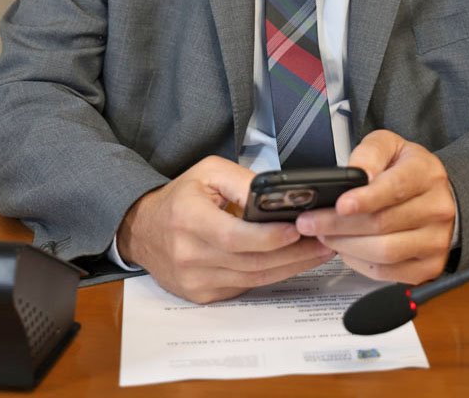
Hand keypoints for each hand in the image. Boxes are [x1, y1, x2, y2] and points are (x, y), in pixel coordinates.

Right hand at [117, 156, 333, 302]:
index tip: (298, 229)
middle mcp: (189, 254)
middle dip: (294, 253)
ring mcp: (195, 280)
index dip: (268, 237)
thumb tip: (278, 196)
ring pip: (253, 279)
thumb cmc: (181, 197)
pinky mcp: (202, 295)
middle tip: (325, 239)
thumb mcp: (208, 172)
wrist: (143, 230)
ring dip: (291, 267)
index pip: (234, 236)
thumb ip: (243, 181)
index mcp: (189, 218)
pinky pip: (245, 287)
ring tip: (319, 251)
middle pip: (250, 261)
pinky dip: (272, 275)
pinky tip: (293, 262)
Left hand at [296, 130, 455, 284]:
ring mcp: (436, 241)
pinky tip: (346, 249)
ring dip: (346, 246)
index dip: (365, 199)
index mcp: (427, 174)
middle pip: (383, 224)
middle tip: (310, 222)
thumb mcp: (389, 146)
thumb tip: (357, 174)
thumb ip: (370, 153)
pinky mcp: (429, 267)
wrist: (439, 196)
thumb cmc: (408, 170)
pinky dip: (359, 263)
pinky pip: (387, 272)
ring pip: (384, 252)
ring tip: (324, 235)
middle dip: (339, 225)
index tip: (340, 204)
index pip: (395, 188)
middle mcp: (437, 209)